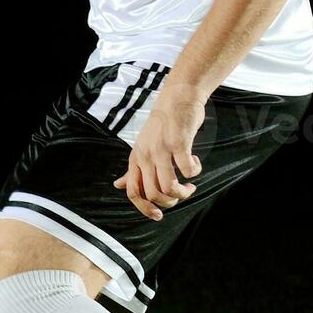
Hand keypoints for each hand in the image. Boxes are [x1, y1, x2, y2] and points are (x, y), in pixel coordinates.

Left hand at [113, 84, 205, 220]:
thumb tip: (117, 186)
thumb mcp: (142, 146)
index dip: (145, 209)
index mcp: (136, 158)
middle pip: (153, 194)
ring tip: (190, 185)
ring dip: (183, 192)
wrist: (178, 96)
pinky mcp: (179, 143)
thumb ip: (133, 168)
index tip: (159, 216)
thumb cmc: (163, 123)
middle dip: (170, 202)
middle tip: (182, 194)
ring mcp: (161, 149)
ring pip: (169, 187)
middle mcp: (145, 155)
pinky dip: (194, 172)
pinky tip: (195, 163)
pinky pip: (187, 170)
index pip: (133, 192)